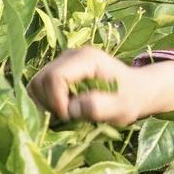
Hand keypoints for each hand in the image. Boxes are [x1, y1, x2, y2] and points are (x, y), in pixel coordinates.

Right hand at [29, 46, 173, 125]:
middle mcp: (71, 55)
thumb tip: (71, 109)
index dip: (57, 100)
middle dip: (49, 103)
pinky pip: (40, 88)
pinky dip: (46, 102)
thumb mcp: (121, 107)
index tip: (69, 117)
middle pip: (41, 79)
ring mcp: (62, 62)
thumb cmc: (131, 98)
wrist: (136, 90)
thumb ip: (98, 107)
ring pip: (36, 84)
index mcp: (87, 58)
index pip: (56, 77)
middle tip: (68, 119)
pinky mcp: (59, 71)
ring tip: (66, 115)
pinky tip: (64, 111)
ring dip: (45, 104)